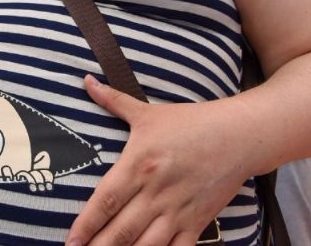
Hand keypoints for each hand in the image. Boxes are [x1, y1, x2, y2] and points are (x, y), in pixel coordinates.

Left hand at [66, 76, 247, 245]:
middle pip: (121, 230)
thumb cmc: (191, 123)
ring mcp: (178, 211)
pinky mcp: (198, 223)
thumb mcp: (148, 112)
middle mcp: (156, 192)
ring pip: (147, 245)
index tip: (70, 241)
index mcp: (139, 165)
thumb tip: (86, 81)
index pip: (106, 201)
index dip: (86, 224)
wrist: (240, 136)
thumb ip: (113, 101)